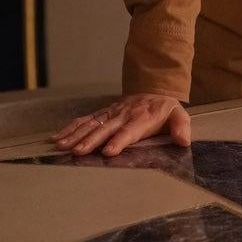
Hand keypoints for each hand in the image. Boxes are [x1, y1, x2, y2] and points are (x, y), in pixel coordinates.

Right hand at [50, 93, 192, 156]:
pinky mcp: (103, 113)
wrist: (154, 90)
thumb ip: (181, 127)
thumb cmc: (165, 110)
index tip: (108, 151)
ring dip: (75, 135)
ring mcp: (110, 114)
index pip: (129, 131)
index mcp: (141, 119)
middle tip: (77, 151)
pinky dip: (70, 128)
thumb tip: (184, 140)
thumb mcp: (179, 115)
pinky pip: (84, 120)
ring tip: (61, 145)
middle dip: (90, 140)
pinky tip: (58, 137)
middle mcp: (123, 115)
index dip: (119, 140)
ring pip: (91, 124)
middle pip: (105, 129)